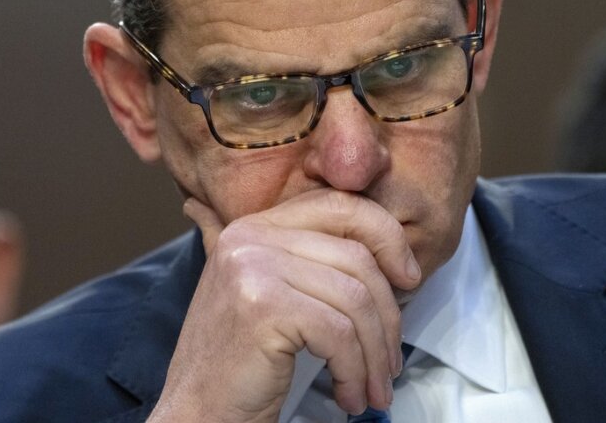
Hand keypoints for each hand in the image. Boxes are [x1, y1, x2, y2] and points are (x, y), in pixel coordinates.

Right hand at [147, 189, 421, 422]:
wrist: (196, 412)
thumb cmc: (240, 362)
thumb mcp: (273, 293)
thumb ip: (313, 261)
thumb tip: (392, 251)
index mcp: (253, 225)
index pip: (339, 204)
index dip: (386, 236)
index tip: (409, 279)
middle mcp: (248, 236)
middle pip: (356, 256)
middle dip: (388, 314)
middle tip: (391, 362)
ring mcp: (252, 267)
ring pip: (354, 298)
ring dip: (375, 353)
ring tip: (373, 388)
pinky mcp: (262, 306)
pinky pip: (339, 332)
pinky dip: (355, 370)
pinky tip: (348, 395)